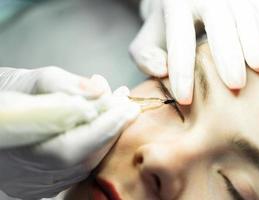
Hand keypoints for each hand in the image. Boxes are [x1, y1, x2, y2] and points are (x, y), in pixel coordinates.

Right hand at [0, 67, 140, 198]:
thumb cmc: (7, 95)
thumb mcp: (32, 82)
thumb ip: (65, 85)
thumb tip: (99, 90)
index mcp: (23, 150)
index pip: (76, 144)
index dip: (107, 124)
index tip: (129, 106)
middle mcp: (31, 175)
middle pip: (86, 156)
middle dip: (112, 128)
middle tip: (128, 105)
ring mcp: (38, 182)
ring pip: (86, 163)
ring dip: (107, 135)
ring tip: (119, 110)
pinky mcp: (43, 182)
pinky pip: (79, 166)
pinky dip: (96, 145)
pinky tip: (103, 125)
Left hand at [130, 0, 258, 103]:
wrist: (177, 1)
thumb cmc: (162, 30)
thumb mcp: (144, 44)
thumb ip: (146, 58)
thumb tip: (162, 70)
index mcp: (174, 6)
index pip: (179, 41)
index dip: (182, 71)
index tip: (186, 99)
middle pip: (218, 22)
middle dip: (227, 54)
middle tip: (235, 85)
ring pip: (243, 13)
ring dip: (252, 41)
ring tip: (258, 67)